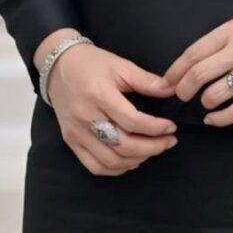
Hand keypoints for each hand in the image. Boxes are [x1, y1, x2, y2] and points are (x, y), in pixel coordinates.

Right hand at [43, 41, 179, 175]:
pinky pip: (94, 166)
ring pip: (110, 160)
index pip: (132, 121)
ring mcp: (76, 132)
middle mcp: (85, 117)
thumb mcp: (121, 65)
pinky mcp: (70, 141)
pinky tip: (131, 159)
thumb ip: (146, 81)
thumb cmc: (93, 64)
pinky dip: (116, 169)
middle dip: (152, 148)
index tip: (171, 127)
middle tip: (168, 142)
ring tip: (153, 150)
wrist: (59, 66)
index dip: (156, 128)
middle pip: (122, 145)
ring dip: (137, 160)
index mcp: (99, 94)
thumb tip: (172, 90)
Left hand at [162, 17, 232, 127]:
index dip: (175, 71)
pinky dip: (219, 119)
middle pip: (199, 74)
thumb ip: (215, 45)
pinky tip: (213, 119)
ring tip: (206, 102)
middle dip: (183, 90)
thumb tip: (184, 68)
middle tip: (181, 96)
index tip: (167, 83)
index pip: (193, 53)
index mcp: (231, 32)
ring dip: (204, 103)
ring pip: (214, 95)